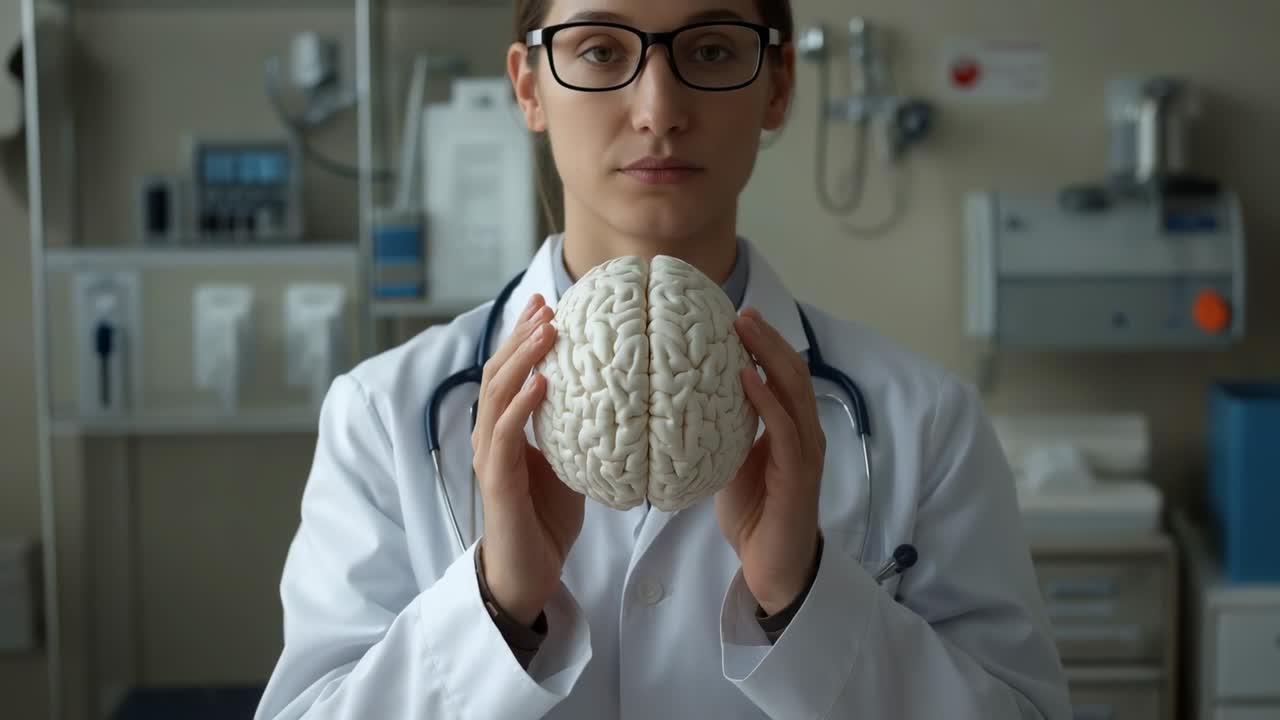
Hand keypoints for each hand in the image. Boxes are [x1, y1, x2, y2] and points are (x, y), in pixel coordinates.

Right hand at [472, 293, 584, 625]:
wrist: (527, 573)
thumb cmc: (547, 520)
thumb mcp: (571, 464)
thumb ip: (580, 432)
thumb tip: (621, 400)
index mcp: (507, 429)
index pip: (511, 372)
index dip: (524, 337)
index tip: (547, 305)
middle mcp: (491, 436)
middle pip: (498, 372)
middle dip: (520, 335)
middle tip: (545, 305)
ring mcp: (489, 457)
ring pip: (497, 395)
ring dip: (521, 358)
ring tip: (544, 331)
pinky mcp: (495, 481)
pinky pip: (505, 435)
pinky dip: (521, 405)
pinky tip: (541, 383)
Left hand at [716, 308, 824, 615]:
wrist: (772, 566)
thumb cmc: (754, 515)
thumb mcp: (732, 462)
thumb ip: (725, 432)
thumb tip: (686, 401)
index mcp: (792, 428)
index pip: (784, 375)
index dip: (766, 345)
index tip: (739, 317)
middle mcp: (805, 434)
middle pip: (793, 373)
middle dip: (769, 339)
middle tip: (743, 311)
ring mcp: (806, 452)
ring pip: (794, 391)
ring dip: (769, 356)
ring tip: (747, 328)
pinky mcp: (798, 474)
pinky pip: (784, 428)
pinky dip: (766, 399)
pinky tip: (746, 378)